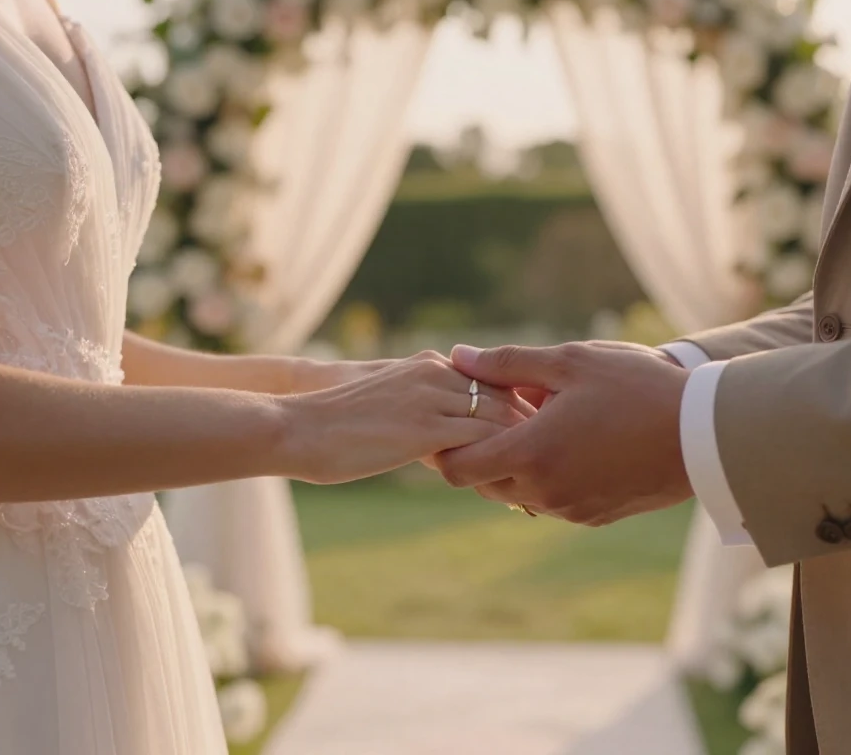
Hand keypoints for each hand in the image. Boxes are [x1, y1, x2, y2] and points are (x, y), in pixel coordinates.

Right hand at [278, 351, 532, 484]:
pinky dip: (501, 462)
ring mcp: (433, 398)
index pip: (494, 382)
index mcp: (430, 364)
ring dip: (523, 448)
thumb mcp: (389, 408)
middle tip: (555, 461)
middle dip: (532, 430)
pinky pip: (481, 442)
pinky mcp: (425, 428)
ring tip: (537, 479)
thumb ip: (422, 415)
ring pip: (501, 418)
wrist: (295, 427)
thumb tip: (443, 444)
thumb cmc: (334, 427)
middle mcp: (437, 372)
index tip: (540, 437)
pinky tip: (509, 486)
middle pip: (506, 397)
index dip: (519, 411)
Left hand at [433, 342, 692, 525]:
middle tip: (498, 415)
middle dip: (481, 453)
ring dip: (516, 466)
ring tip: (540, 423)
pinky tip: (571, 443)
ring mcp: (570, 509)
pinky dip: (547, 478)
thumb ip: (507, 363)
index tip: (456, 420)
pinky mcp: (595, 516)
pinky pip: (552, 501)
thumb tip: (458, 356)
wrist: (705, 433)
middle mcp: (545, 491)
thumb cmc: (637, 388)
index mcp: (531, 454)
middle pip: (483, 485)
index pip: (457, 470)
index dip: (446, 448)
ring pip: (518, 494)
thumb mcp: (570, 362)